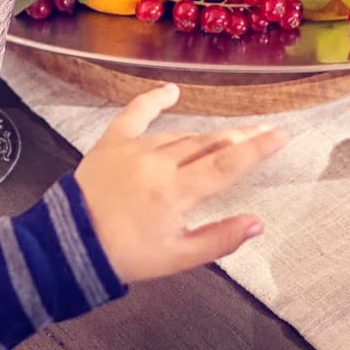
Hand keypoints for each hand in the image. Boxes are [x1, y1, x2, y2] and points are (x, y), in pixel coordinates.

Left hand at [74, 84, 285, 284]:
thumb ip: (219, 239)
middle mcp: (159, 163)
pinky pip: (135, 115)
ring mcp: (134, 148)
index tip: (280, 134)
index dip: (256, 149)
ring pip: (180, 136)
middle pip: (208, 144)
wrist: (69, 245)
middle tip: (261, 131)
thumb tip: (257, 222)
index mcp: (177, 192)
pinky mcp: (111, 143)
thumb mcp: (177, 258)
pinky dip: (153, 100)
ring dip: (204, 138)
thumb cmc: (127, 256)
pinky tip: (171, 90)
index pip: (227, 165)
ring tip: (223, 139)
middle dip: (238, 138)